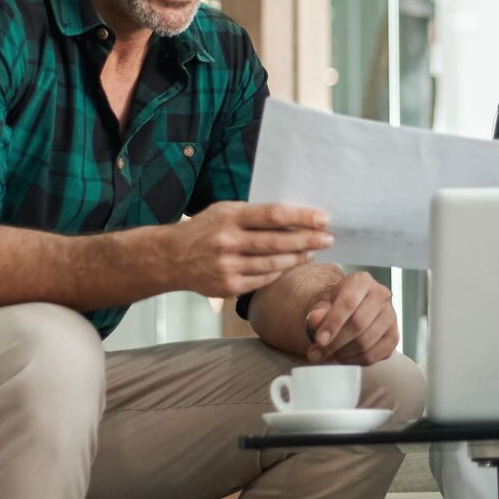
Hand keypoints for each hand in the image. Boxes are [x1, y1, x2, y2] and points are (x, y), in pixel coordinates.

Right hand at [162, 201, 331, 296]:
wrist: (170, 258)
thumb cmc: (205, 229)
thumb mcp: (224, 211)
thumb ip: (255, 214)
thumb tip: (296, 217)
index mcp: (229, 216)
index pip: (273, 215)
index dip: (301, 217)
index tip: (323, 218)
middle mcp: (227, 242)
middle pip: (277, 242)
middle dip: (308, 240)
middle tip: (328, 238)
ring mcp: (227, 267)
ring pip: (273, 264)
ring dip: (298, 258)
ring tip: (313, 251)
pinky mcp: (228, 287)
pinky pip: (263, 280)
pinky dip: (280, 272)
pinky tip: (292, 264)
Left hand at [302, 269, 400, 365]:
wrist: (349, 312)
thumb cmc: (335, 306)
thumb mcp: (322, 304)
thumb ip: (318, 311)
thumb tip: (315, 319)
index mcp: (362, 281)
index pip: (348, 303)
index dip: (332, 323)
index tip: (319, 340)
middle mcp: (381, 295)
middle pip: (358, 324)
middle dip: (334, 343)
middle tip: (317, 353)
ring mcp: (391, 317)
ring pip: (365, 343)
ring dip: (342, 354)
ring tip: (328, 354)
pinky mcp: (393, 337)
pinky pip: (373, 355)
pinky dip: (354, 361)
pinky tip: (343, 357)